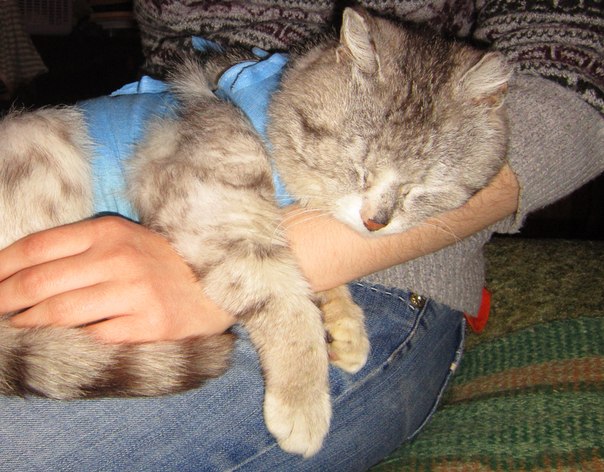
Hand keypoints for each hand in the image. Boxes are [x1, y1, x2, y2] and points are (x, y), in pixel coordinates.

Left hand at [1, 216, 234, 342]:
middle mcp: (120, 258)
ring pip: (60, 313)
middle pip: (40, 282)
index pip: (38, 247)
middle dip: (3, 300)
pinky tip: (59, 342)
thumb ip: (80, 250)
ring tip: (16, 327)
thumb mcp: (124, 241)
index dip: (1, 266)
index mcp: (109, 231)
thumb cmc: (161, 264)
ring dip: (29, 324)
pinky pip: (94, 337)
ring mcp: (135, 292)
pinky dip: (70, 341)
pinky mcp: (149, 324)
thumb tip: (22, 273)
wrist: (215, 285)